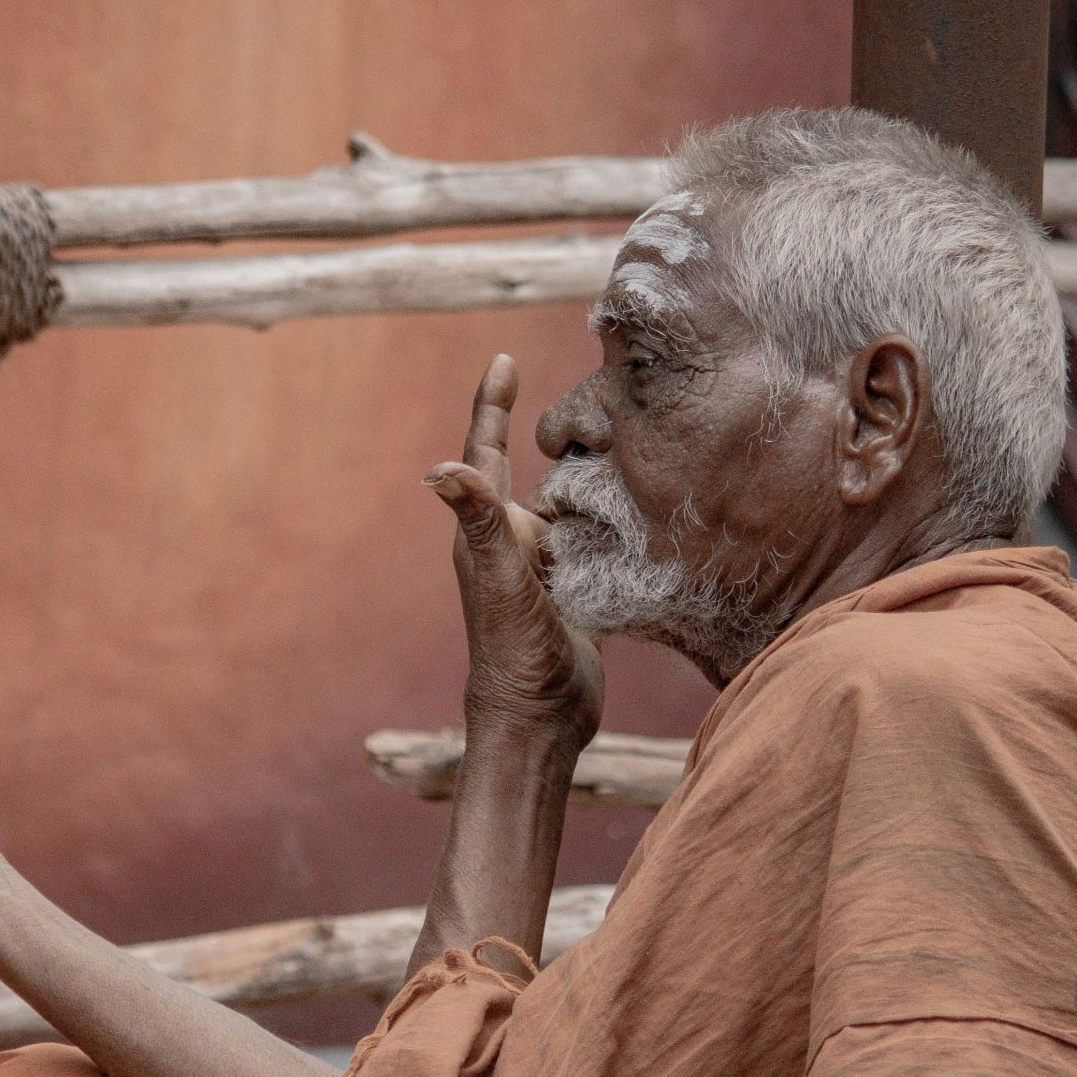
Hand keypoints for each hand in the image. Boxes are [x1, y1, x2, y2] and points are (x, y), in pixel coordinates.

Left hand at [426, 355, 603, 744]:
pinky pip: (590, 537)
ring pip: (565, 501)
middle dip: (544, 428)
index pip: (487, 452)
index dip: (493, 404)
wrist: (541, 718)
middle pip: (528, 469)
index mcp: (488, 531)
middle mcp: (511, 542)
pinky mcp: (573, 588)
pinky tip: (638, 500)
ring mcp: (542, 566)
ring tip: (620, 432)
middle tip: (581, 385)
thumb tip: (439, 468)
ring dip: (586, 469)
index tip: (503, 358)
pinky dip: (608, 514)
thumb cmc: (514, 652)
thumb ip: (479, 522)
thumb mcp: (501, 580)